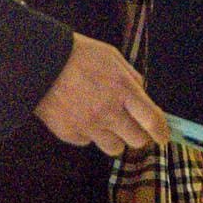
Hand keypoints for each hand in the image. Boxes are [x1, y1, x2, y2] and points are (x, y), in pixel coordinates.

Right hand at [34, 32, 169, 155]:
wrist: (39, 63)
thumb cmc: (76, 54)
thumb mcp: (111, 56)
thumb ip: (130, 76)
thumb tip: (142, 93)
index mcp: (122, 90)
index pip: (153, 121)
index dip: (162, 132)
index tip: (163, 136)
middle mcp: (108, 112)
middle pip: (137, 140)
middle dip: (137, 134)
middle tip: (130, 125)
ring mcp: (89, 126)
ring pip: (114, 148)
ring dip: (113, 137)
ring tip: (102, 120)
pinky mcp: (71, 134)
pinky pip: (88, 142)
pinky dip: (87, 132)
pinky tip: (79, 114)